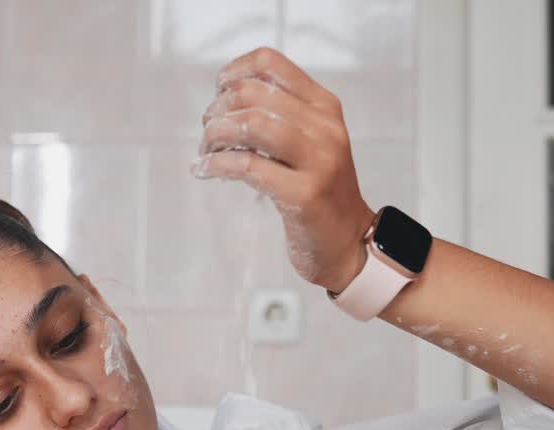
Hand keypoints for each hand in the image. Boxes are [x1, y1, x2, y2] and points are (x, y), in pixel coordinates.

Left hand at [193, 47, 373, 293]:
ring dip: (215, 135)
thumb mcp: (310, 141)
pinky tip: (205, 170)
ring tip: (206, 150)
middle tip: (208, 131)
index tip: (218, 93)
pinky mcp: (303, 195)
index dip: (233, 72)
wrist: (348, 241)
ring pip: (251, 125)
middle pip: (253, 94)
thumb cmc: (319, 191)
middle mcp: (325, 128)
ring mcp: (318, 161)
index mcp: (325, 107)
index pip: (271, 63)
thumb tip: (226, 97)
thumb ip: (279, 115)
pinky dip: (216, 165)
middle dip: (217, 110)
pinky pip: (247, 167)